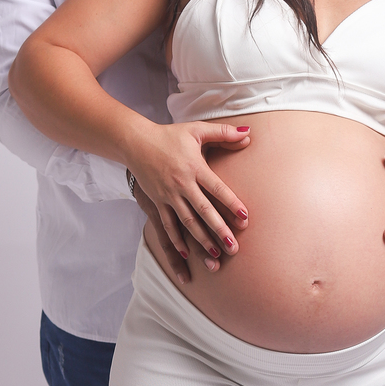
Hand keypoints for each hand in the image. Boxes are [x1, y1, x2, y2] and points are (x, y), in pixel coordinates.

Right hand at [127, 121, 250, 271]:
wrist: (135, 141)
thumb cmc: (169, 135)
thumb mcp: (196, 130)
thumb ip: (223, 133)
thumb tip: (249, 132)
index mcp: (194, 167)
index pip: (217, 188)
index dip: (231, 203)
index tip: (245, 218)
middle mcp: (182, 184)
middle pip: (204, 210)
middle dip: (219, 230)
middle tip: (233, 247)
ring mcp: (168, 195)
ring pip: (187, 222)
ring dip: (201, 240)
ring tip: (215, 256)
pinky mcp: (156, 201)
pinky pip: (167, 224)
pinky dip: (176, 240)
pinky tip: (186, 254)